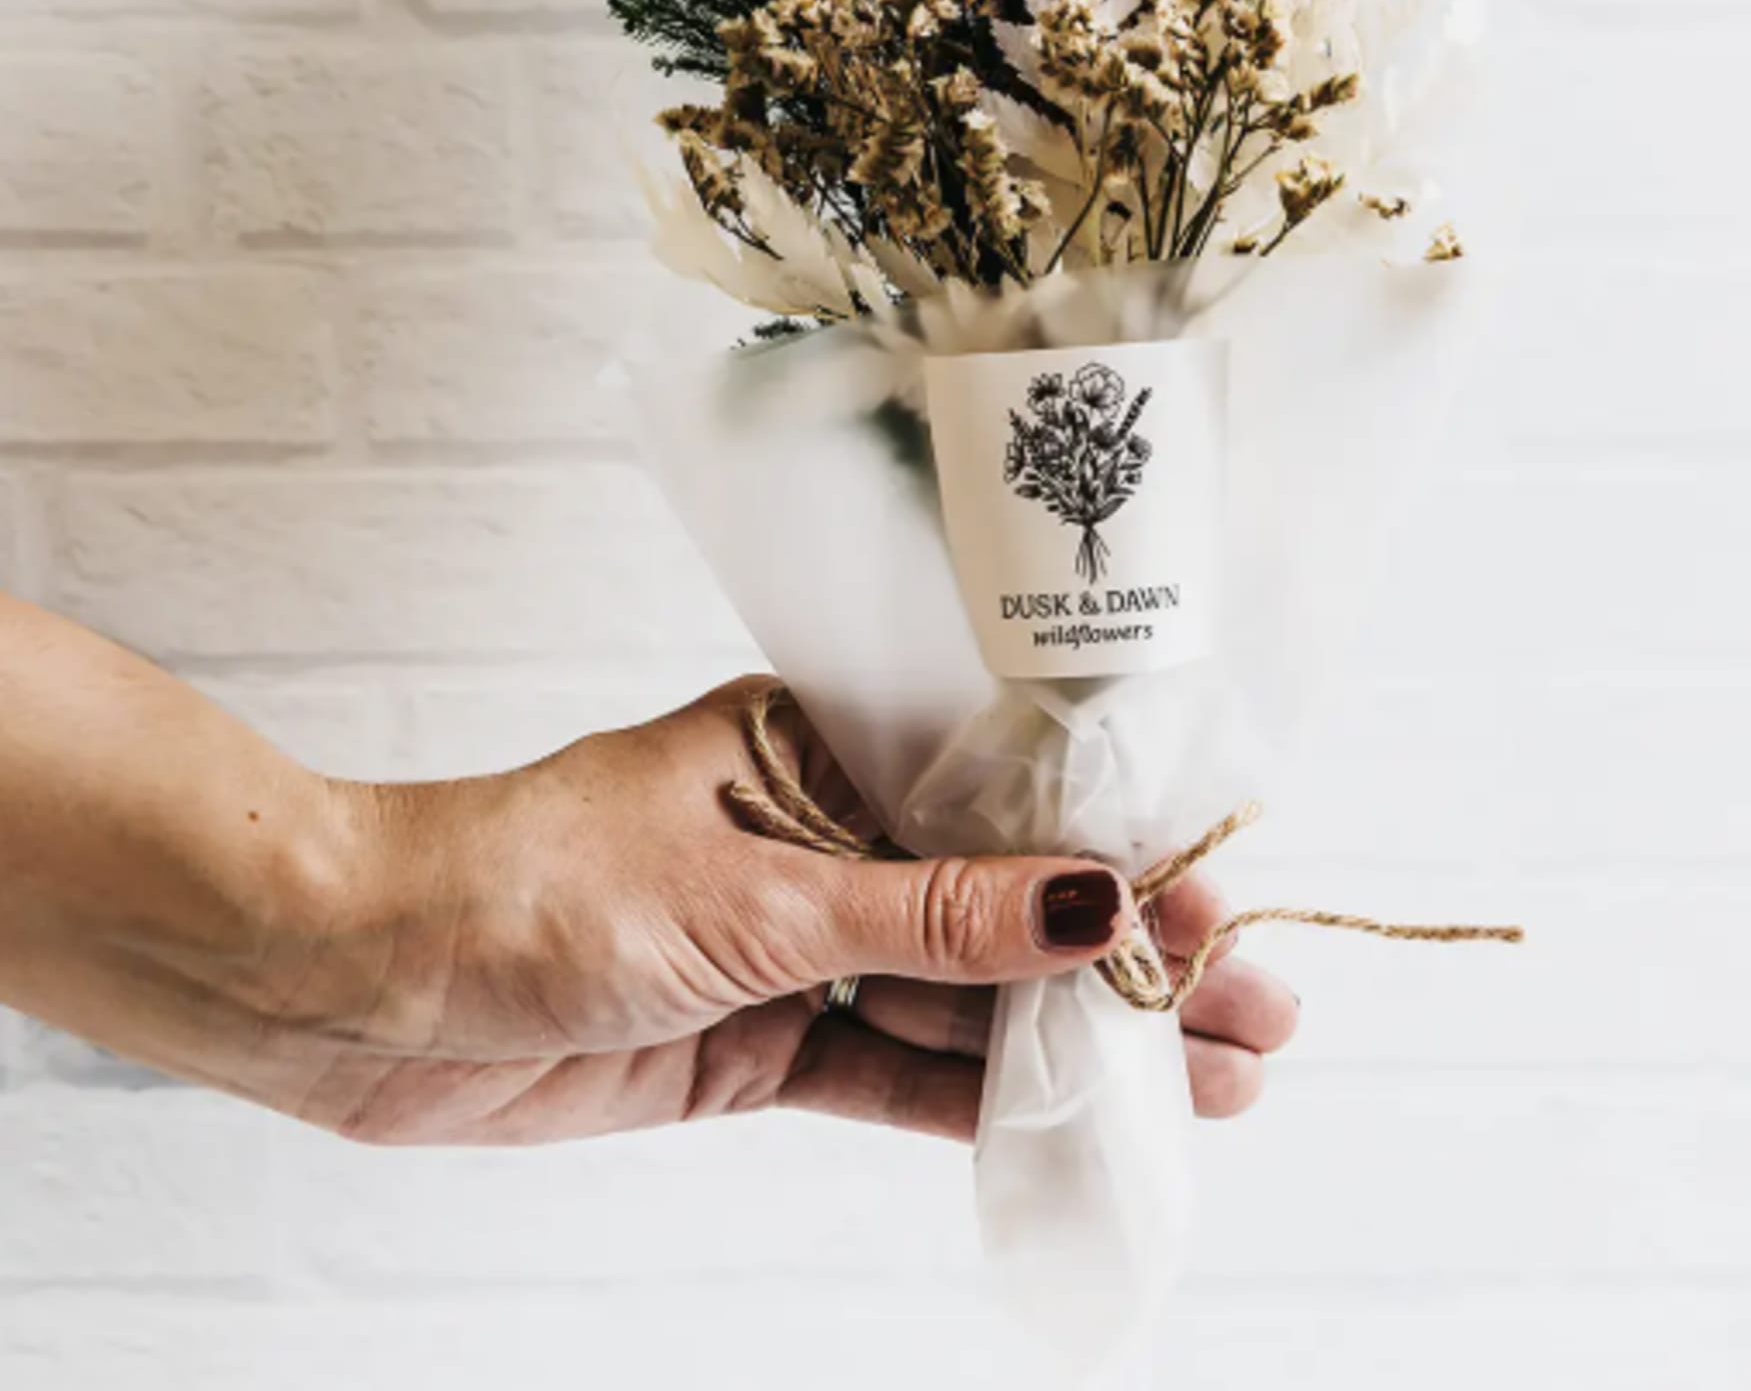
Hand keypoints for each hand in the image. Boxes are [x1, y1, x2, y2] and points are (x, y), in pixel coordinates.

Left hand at [288, 677, 1299, 1144]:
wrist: (363, 985)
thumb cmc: (537, 879)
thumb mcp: (758, 893)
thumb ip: (931, 914)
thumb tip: (1091, 900)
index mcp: (823, 751)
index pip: (1007, 805)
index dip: (1121, 860)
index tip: (1217, 907)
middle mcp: (822, 842)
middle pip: (1005, 908)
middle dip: (1126, 963)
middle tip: (1257, 1011)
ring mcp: (795, 947)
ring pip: (961, 1000)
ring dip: (1071, 1043)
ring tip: (1208, 1081)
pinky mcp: (756, 1038)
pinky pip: (889, 1072)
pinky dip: (974, 1103)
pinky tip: (1072, 1127)